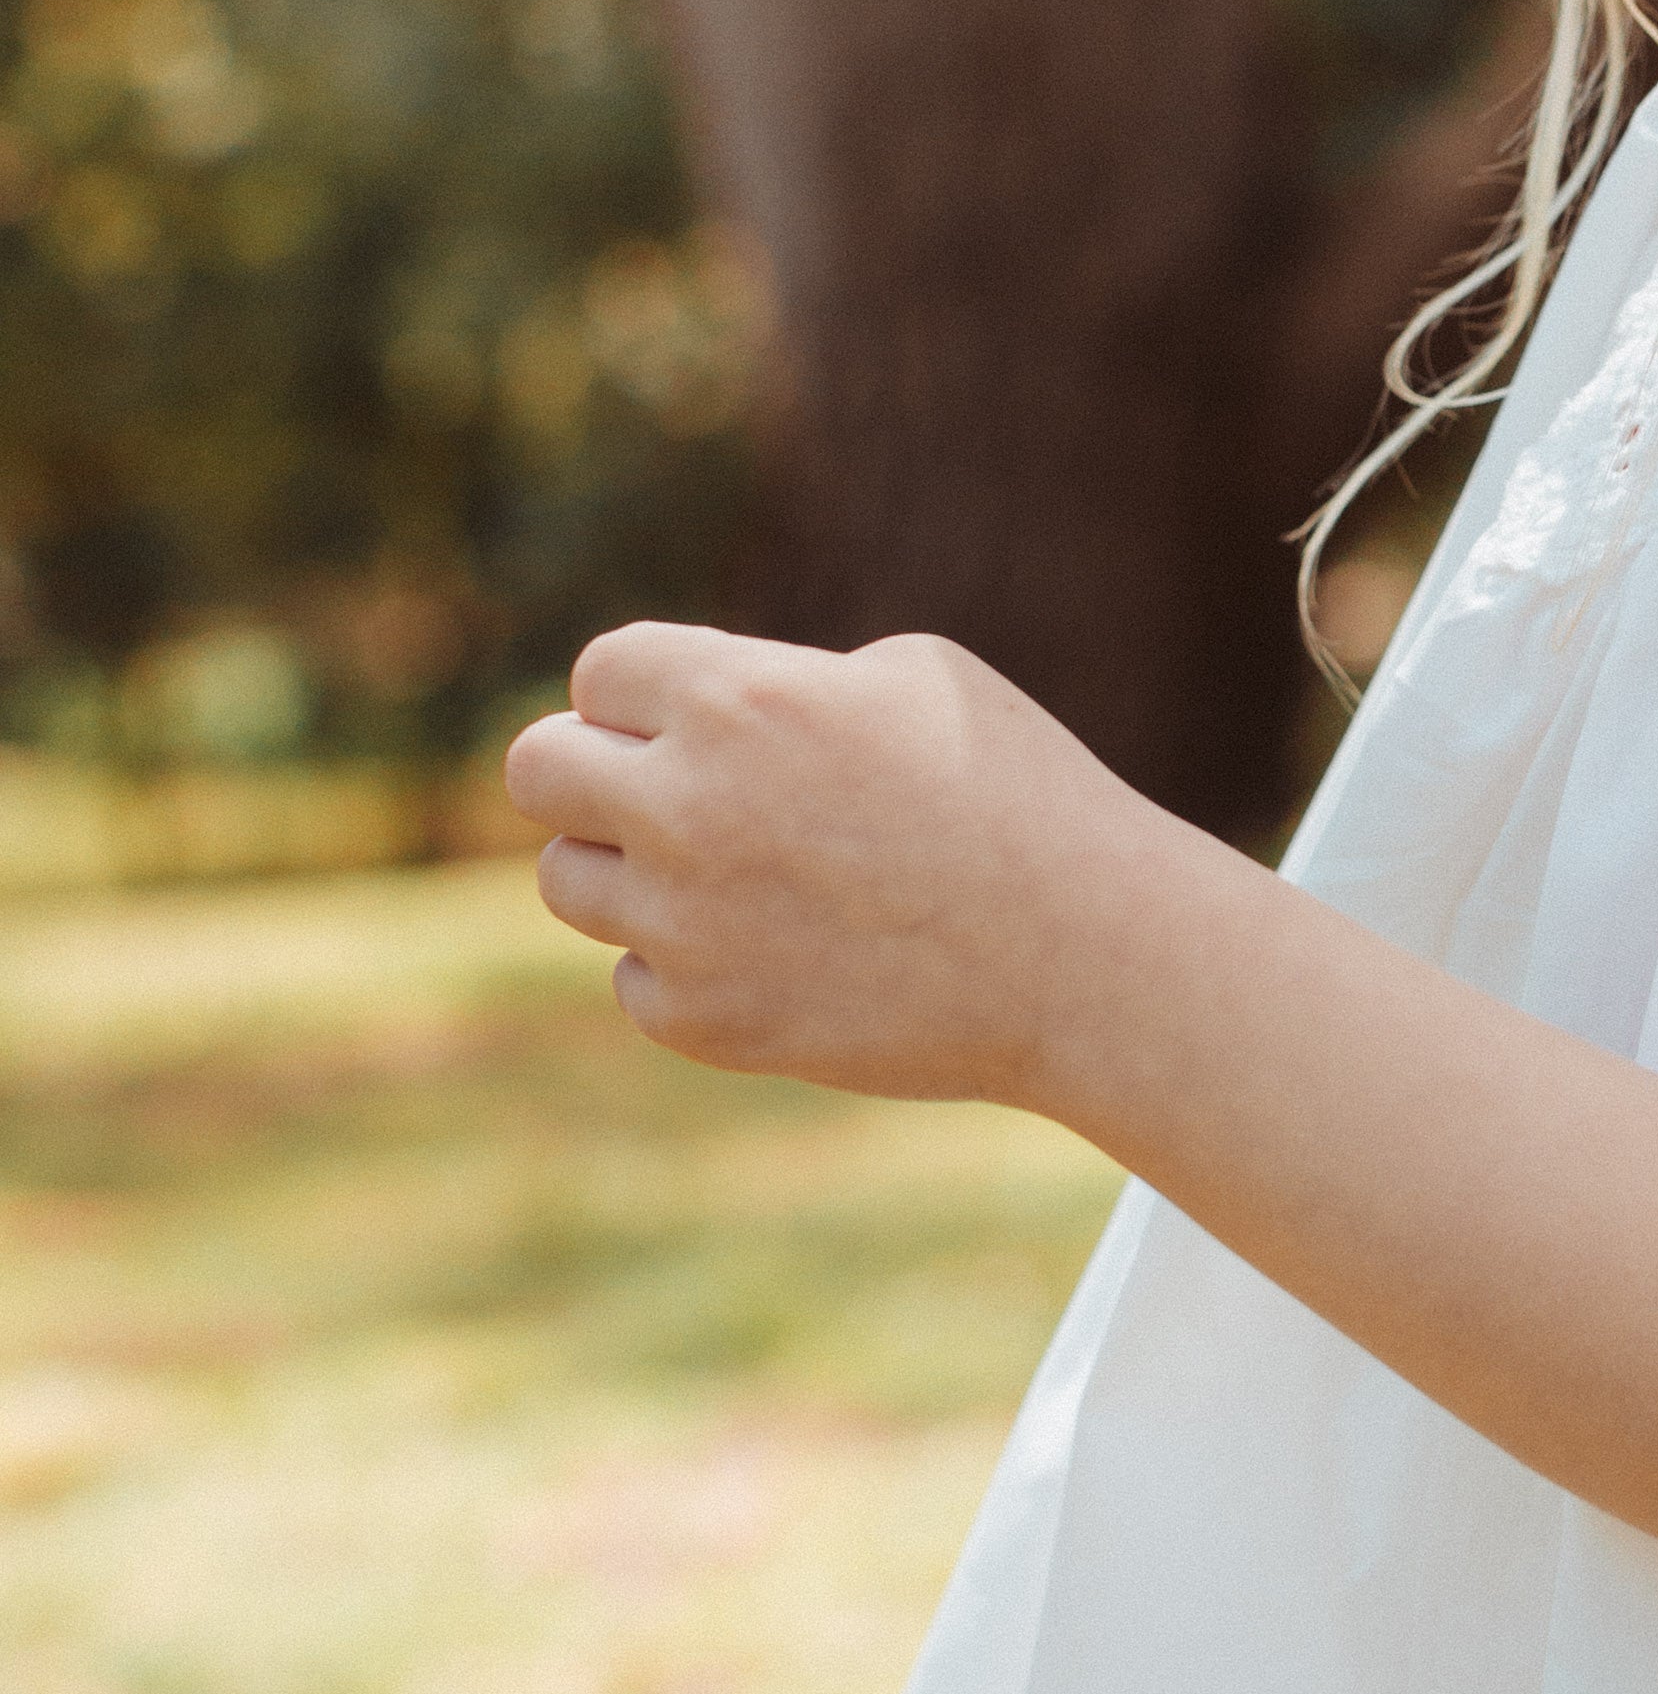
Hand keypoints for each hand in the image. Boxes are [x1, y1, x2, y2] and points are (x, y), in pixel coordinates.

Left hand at [505, 624, 1154, 1103]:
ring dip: (632, 872)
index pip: (600, 673)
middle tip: (662, 795)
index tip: (697, 723)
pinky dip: (688, 967)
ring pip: (566, 881)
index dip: (648, 696)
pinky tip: (780, 953)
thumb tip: (695, 718)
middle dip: (591, 773)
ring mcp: (685, 923)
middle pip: (536, 770)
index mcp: (737, 698)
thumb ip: (777, 685)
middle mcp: (687, 806)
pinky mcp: (703, 1020)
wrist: (1085, 955)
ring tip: (736, 878)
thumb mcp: (909, 678)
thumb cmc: (1018, 794)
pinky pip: (633, 979)